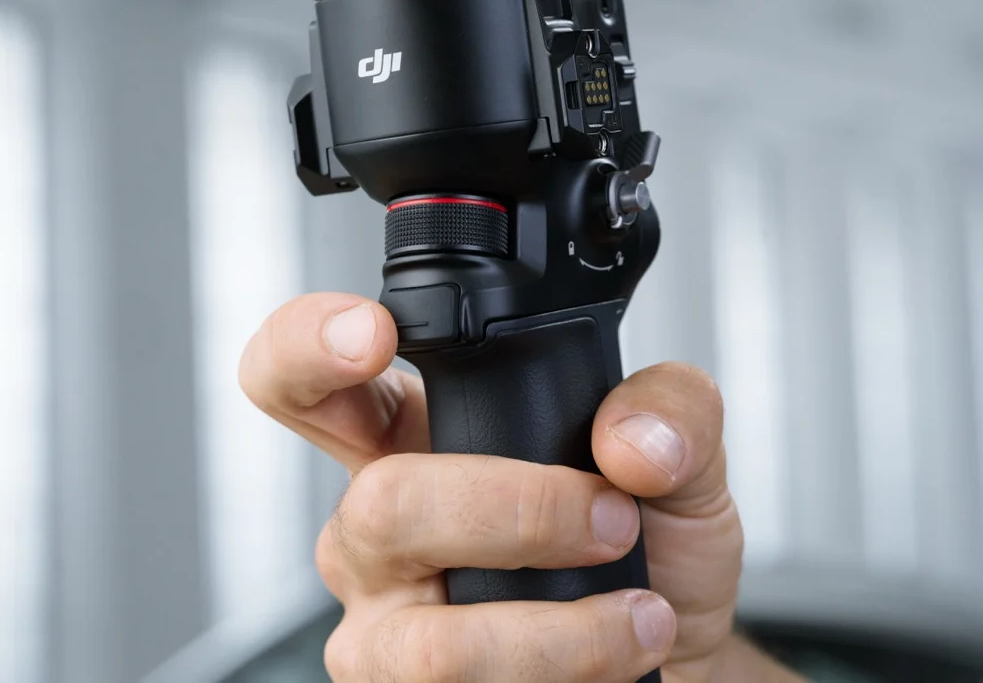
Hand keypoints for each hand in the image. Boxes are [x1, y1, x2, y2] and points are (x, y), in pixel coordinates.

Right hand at [240, 293, 782, 681]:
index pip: (304, 378)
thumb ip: (672, 409)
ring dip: (562, 634)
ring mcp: (381, 627)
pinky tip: (613, 660)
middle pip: (383, 504)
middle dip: (518, 515)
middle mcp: (373, 530)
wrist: (671, 650)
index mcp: (409, 436)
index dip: (307, 343)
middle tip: (609, 520)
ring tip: (640, 617)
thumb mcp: (679, 452)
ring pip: (430, 643)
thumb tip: (631, 442)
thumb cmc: (648, 543)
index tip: (372, 334)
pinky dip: (566, 679)